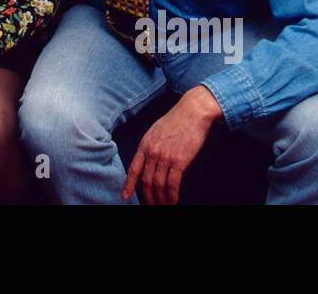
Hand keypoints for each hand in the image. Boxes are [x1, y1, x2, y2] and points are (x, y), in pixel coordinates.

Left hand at [122, 86, 221, 203]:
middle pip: (145, 181)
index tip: (124, 196)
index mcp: (145, 144)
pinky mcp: (179, 161)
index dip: (129, 184)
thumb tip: (150, 161)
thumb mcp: (156, 131)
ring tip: (163, 206)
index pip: (133, 169)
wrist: (192, 111)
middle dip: (148, 197)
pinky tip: (173, 201)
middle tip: (151, 206)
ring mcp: (165, 157)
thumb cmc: (177, 120)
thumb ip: (151, 146)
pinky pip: (172, 183)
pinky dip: (172, 195)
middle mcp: (152, 152)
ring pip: (158, 184)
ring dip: (160, 199)